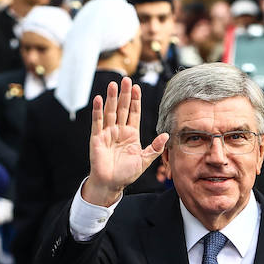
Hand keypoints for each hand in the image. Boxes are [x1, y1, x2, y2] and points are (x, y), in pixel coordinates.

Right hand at [82, 76, 167, 206]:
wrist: (111, 184)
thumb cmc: (126, 173)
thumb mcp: (144, 160)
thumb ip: (155, 148)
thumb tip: (166, 135)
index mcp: (131, 134)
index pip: (134, 113)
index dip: (136, 100)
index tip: (137, 88)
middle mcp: (119, 130)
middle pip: (122, 108)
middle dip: (125, 94)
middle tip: (126, 80)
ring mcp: (108, 133)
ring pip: (110, 111)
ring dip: (111, 98)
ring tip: (113, 85)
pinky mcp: (97, 138)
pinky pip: (97, 122)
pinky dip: (97, 110)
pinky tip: (98, 99)